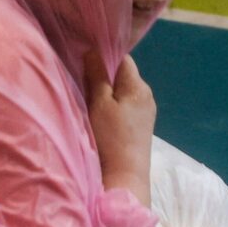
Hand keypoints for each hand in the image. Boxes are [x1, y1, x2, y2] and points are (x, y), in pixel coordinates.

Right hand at [89, 54, 154, 210]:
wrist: (125, 175)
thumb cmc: (111, 137)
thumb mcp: (100, 103)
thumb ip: (97, 76)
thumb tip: (93, 51)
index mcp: (138, 86)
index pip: (123, 58)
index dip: (104, 55)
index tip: (84, 57)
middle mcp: (146, 95)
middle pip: (122, 75)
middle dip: (103, 73)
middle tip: (81, 77)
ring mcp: (145, 111)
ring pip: (122, 91)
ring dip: (106, 90)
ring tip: (87, 94)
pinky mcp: (140, 126)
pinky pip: (124, 105)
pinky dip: (111, 104)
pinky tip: (98, 111)